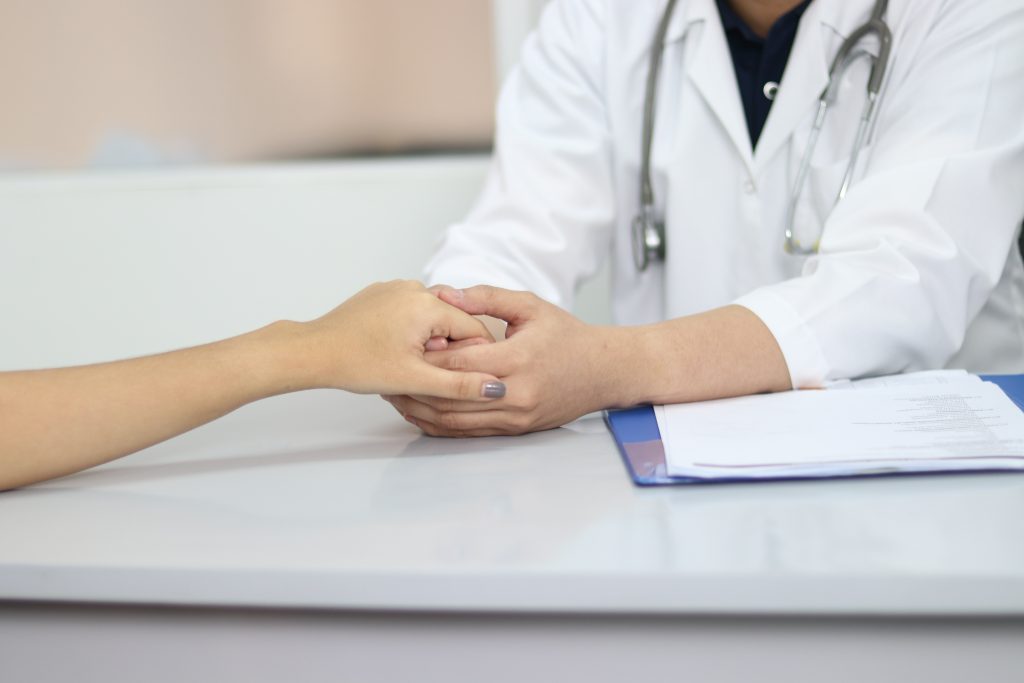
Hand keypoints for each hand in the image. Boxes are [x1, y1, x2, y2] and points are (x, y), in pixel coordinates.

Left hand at [291, 280, 502, 399]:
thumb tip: (495, 388)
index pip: (474, 329)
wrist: (312, 352)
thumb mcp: (414, 379)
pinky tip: (391, 350)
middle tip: (421, 371)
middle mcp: (414, 288)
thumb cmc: (357, 364)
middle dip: (446, 349)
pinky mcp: (381, 293)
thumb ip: (459, 385)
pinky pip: (410, 312)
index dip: (473, 357)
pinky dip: (410, 331)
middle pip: (452, 322)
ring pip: (431, 317)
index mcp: (428, 304)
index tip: (460, 377)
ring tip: (403, 362)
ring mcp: (396, 288)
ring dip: (428, 341)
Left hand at [383, 285, 629, 435]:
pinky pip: (471, 433)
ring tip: (396, 397)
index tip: (404, 347)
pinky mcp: (516, 429)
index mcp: (518, 359)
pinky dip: (442, 425)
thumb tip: (447, 294)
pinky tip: (422, 414)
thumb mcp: (530, 306)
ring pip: (457, 420)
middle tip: (387, 377)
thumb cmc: (568, 336)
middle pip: (452, 396)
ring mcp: (516, 416)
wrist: (604, 371)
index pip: (460, 362)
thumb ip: (486, 298)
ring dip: (424, 411)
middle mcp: (516, 394)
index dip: (430, 356)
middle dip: (418, 387)